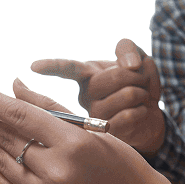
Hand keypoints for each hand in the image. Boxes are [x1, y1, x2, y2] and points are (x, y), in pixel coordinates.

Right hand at [31, 39, 164, 155]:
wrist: (150, 116)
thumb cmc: (139, 83)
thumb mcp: (136, 58)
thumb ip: (129, 49)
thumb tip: (129, 64)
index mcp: (87, 75)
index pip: (68, 68)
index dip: (51, 67)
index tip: (33, 67)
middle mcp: (85, 95)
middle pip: (113, 77)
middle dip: (136, 74)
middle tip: (141, 80)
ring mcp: (94, 116)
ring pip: (126, 95)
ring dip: (142, 92)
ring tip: (141, 97)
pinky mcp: (107, 134)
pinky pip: (130, 115)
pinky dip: (143, 109)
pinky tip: (141, 112)